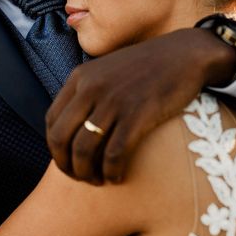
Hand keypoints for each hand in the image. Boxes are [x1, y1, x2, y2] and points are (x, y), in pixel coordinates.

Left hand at [46, 27, 235, 183]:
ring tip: (99, 181)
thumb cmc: (149, 67)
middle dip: (66, 166)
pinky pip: (114, 154)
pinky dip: (112, 171)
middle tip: (81, 178)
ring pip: (84, 150)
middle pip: (61, 138)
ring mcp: (113, 101)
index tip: (69, 161)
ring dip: (88, 174)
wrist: (185, 54)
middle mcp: (91, 88)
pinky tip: (118, 177)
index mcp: (80, 77)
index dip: (55, 148)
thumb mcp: (108, 71)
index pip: (50, 121)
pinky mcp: (137, 114)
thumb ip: (88, 91)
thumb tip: (77, 125)